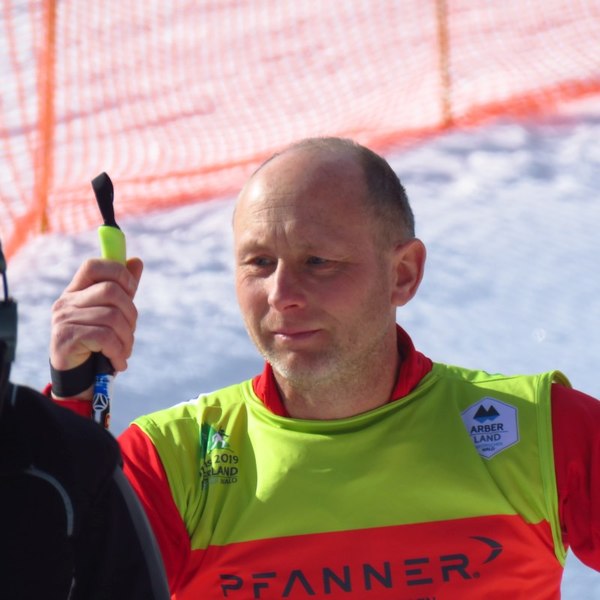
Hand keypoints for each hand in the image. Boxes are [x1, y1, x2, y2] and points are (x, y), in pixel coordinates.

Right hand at [50, 257, 142, 375]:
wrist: (79, 378)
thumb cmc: (98, 343)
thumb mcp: (113, 313)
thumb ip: (123, 288)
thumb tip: (136, 261)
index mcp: (77, 290)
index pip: (95, 265)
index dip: (119, 273)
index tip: (132, 291)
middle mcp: (66, 301)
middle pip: (111, 291)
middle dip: (131, 314)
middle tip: (130, 332)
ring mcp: (63, 318)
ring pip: (112, 317)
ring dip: (127, 339)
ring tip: (124, 351)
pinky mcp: (65, 337)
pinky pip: (104, 337)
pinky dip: (118, 351)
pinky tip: (118, 361)